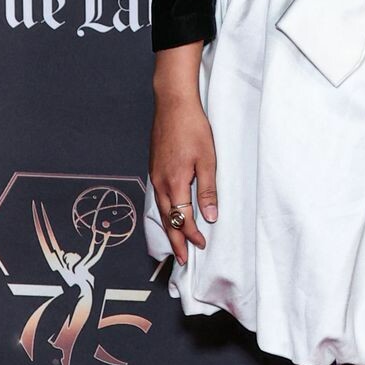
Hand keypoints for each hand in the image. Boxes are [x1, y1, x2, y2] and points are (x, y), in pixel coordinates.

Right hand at [149, 90, 217, 264]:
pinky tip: (169, 216)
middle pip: (168, 220)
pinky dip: (165, 213)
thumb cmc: (192, 128)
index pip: (184, 218)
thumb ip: (207, 190)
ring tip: (175, 244)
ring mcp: (155, 175)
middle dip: (175, 240)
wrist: (172, 104)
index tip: (201, 245)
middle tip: (182, 259)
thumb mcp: (207, 160)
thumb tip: (209, 216)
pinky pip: (158, 199)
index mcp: (174, 183)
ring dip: (169, 229)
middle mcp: (160, 183)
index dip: (192, 234)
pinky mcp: (155, 168)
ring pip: (161, 210)